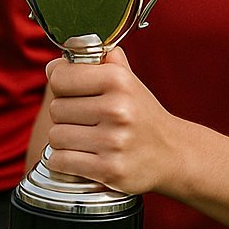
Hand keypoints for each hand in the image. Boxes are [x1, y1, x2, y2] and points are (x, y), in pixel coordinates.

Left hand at [43, 46, 182, 195]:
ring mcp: (113, 141)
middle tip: (85, 121)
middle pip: (55, 109)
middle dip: (65, 116)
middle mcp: (117, 109)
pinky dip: (63, 162)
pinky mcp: (109, 169)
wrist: (173, 154)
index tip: (70, 91)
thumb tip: (60, 58)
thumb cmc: (143, 116)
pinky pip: (60, 161)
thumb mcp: (129, 80)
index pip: (59, 78)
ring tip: (85, 140)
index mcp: (118, 80)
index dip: (60, 86)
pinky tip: (80, 157)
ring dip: (64, 141)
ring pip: (56, 137)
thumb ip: (101, 61)